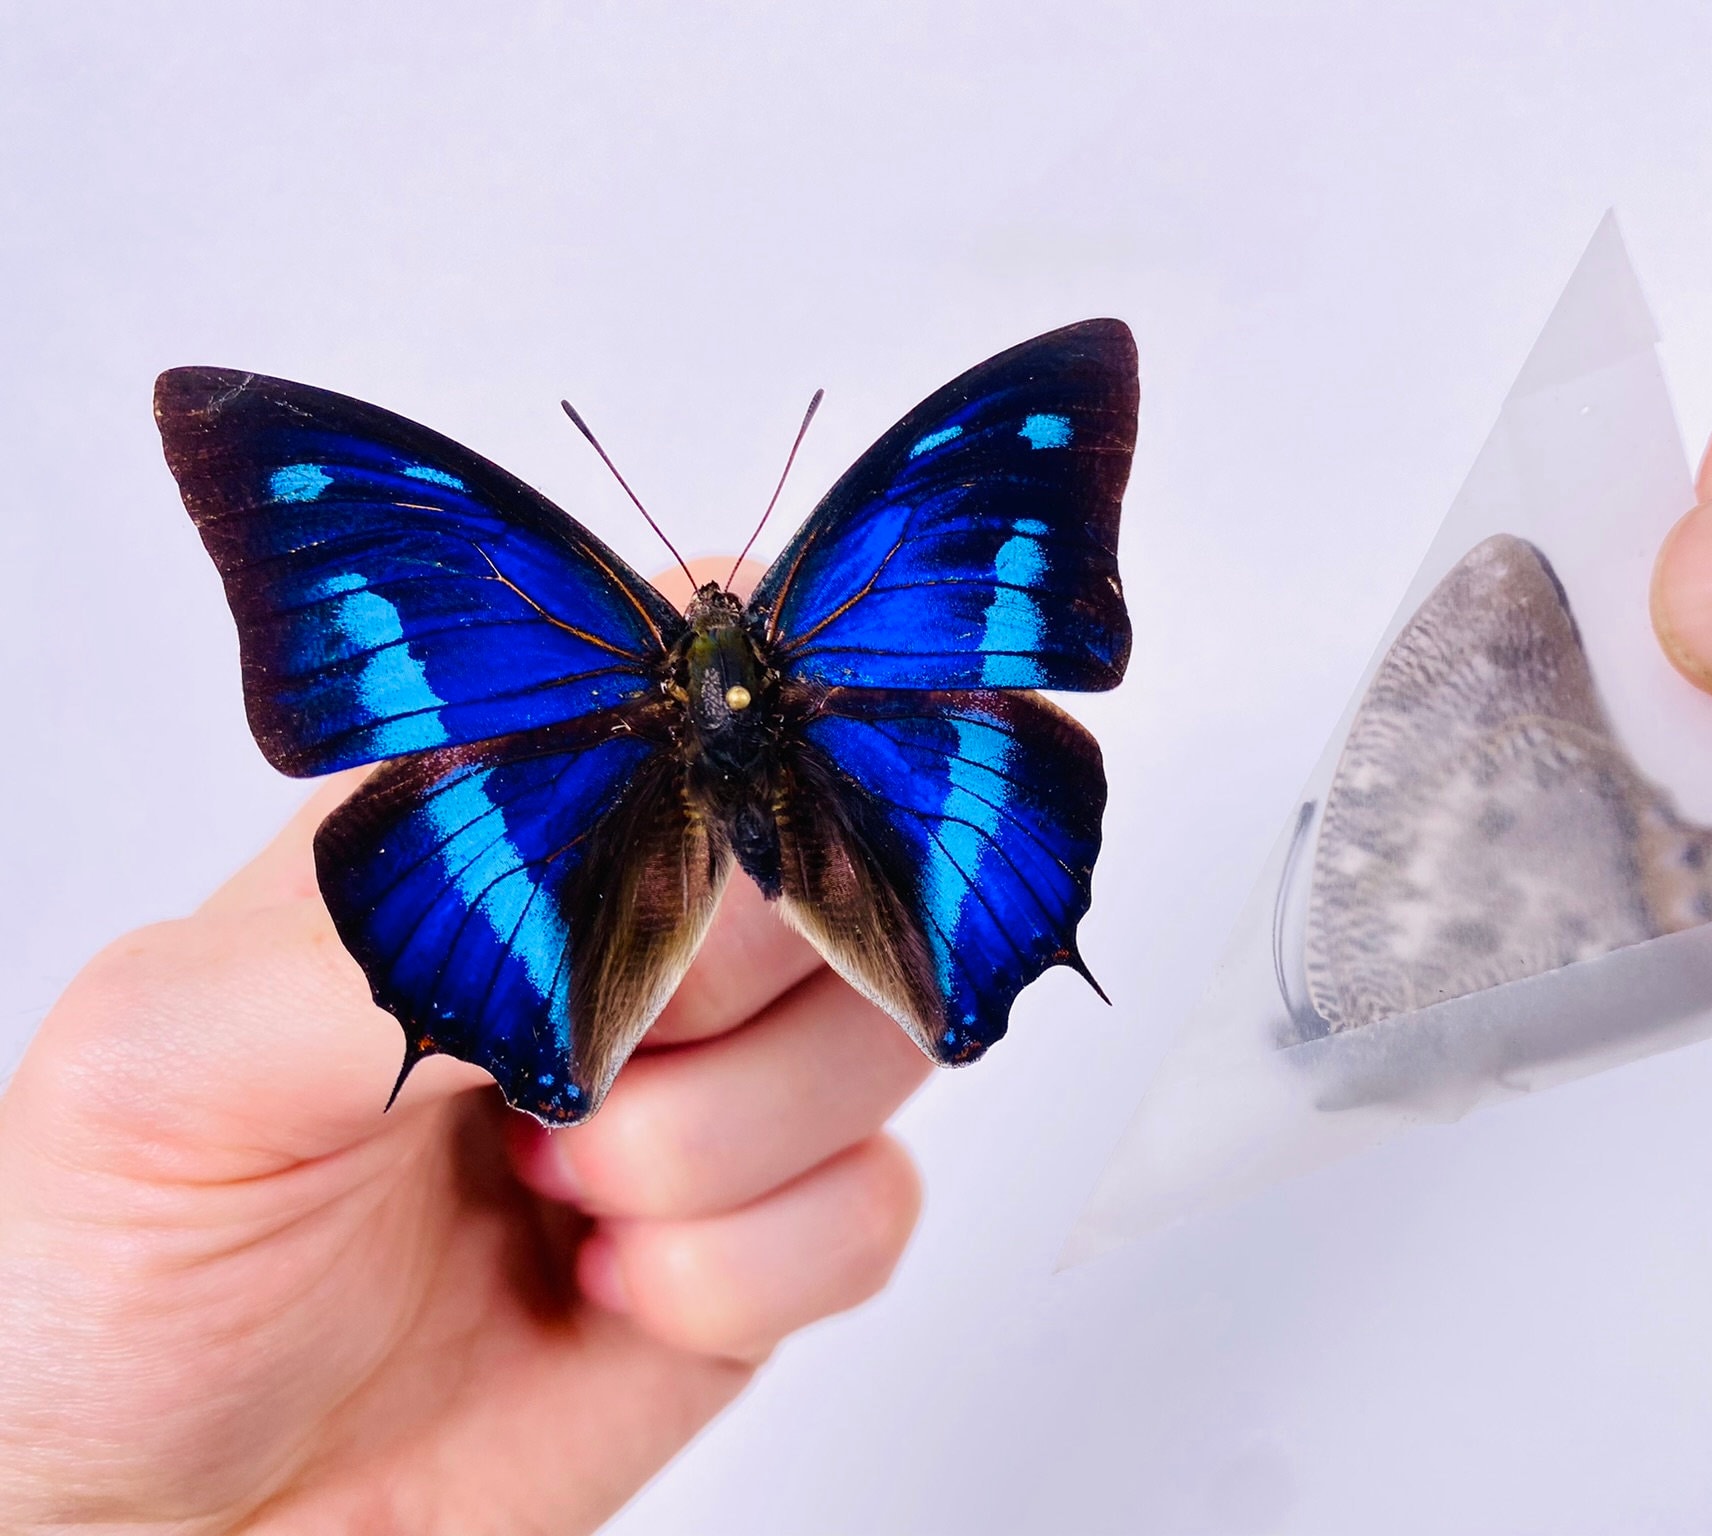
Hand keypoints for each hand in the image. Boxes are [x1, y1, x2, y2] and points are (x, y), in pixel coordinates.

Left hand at [0, 566, 929, 1533]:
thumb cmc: (114, 1286)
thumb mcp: (184, 1059)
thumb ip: (410, 923)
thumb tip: (640, 854)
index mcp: (488, 822)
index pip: (693, 678)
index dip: (735, 748)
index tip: (674, 862)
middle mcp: (622, 933)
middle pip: (836, 852)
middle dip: (715, 986)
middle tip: (565, 1067)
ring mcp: (707, 1085)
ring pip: (881, 1033)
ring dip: (719, 1145)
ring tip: (558, 1189)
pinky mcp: (764, 1236)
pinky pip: (879, 1206)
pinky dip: (747, 1269)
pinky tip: (612, 1286)